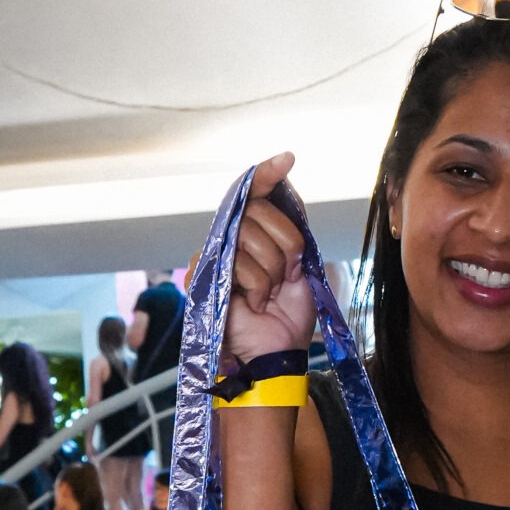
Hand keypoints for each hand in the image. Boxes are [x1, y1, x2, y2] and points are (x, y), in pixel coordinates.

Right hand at [222, 152, 316, 364]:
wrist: (281, 350)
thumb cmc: (291, 313)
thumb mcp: (304, 265)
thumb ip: (293, 229)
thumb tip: (285, 185)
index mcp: (256, 233)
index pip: (256, 192)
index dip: (267, 173)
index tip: (286, 158)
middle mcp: (231, 238)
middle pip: (258, 210)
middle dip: (286, 243)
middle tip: (289, 274)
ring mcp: (215, 256)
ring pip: (250, 237)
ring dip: (274, 270)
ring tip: (270, 293)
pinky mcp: (204, 276)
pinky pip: (238, 262)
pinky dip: (259, 286)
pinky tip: (255, 303)